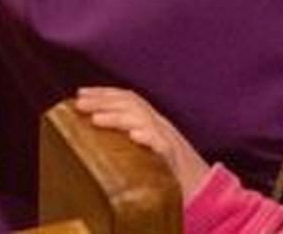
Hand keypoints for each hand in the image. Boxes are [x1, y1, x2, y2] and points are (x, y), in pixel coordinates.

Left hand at [74, 86, 210, 197]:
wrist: (203, 191)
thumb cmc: (169, 173)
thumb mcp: (148, 151)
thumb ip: (129, 140)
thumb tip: (93, 138)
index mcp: (153, 124)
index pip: (129, 99)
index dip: (105, 93)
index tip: (80, 92)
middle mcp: (161, 127)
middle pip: (132, 105)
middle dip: (104, 100)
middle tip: (79, 102)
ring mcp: (169, 141)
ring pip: (144, 120)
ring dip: (119, 117)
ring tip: (96, 119)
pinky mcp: (175, 159)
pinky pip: (163, 146)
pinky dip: (149, 138)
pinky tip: (135, 136)